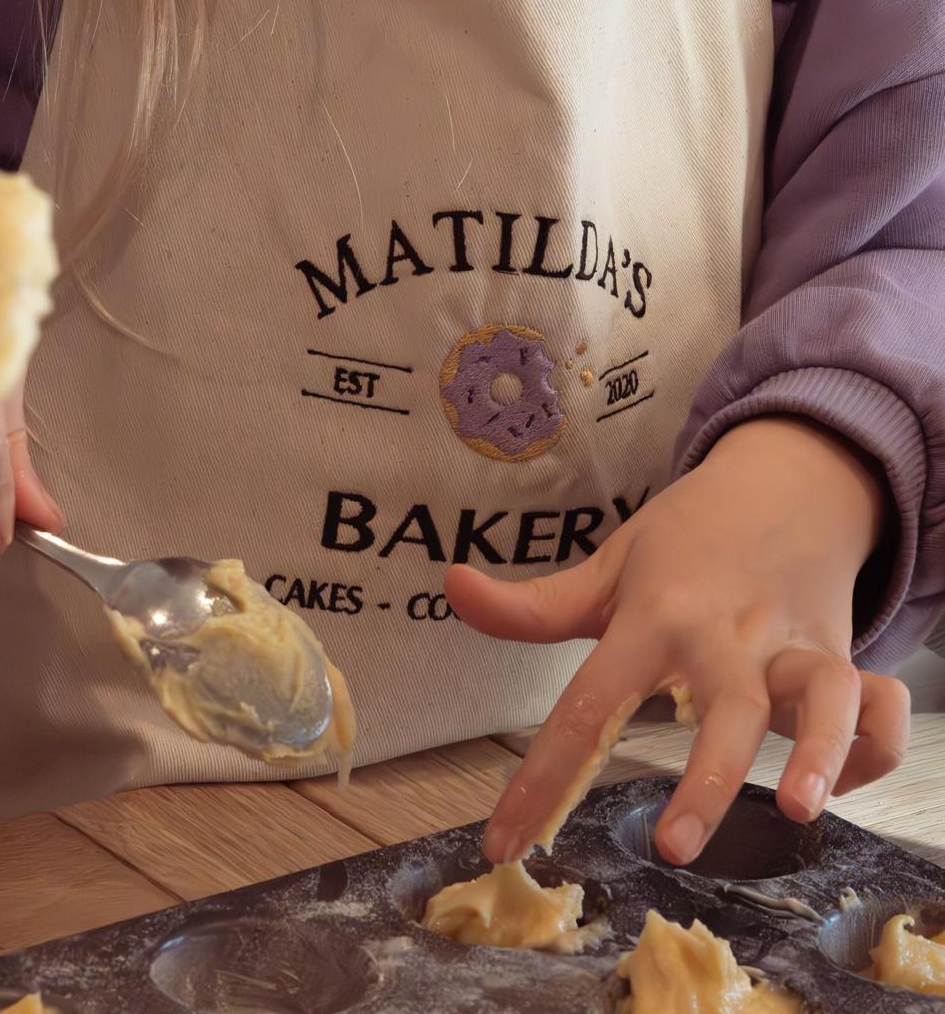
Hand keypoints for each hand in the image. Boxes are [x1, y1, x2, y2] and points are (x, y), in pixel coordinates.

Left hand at [446, 417, 910, 867]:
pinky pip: (875, 704)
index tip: (502, 843)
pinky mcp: (842, 653)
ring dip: (816, 753)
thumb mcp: (609, 566)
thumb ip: (532, 603)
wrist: (784, 481)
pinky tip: (846, 789)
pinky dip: (871, 747)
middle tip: (673, 845)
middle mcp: (725, 634)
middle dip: (705, 777)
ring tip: (800, 810)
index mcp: (653, 617)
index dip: (542, 778)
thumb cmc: (687, 538)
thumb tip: (451, 586)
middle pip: (722, 706)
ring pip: (816, 698)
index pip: (588, 702)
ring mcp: (790, 645)